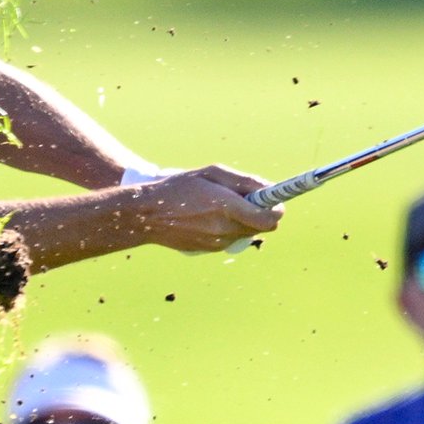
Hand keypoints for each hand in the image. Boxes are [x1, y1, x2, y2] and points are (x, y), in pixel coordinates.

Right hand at [140, 164, 281, 253]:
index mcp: (226, 207)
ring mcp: (218, 243)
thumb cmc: (179, 187)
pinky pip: (232, 238)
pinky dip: (230, 228)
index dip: (277, 208)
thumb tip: (271, 189)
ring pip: (248, 233)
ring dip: (244, 220)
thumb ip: (244, 182)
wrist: (147, 215)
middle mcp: (225, 229)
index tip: (275, 199)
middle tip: (248, 198)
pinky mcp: (211, 249)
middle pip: (263, 227)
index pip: (269, 218)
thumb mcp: (211, 173)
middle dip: (261, 212)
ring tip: (222, 206)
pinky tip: (210, 217)